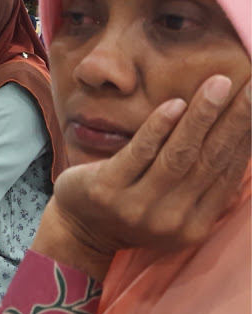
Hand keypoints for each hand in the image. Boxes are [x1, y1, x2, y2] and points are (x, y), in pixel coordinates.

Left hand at [34, 75, 250, 279]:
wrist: (78, 229)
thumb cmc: (132, 205)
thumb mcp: (173, 204)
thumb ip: (203, 183)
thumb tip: (242, 141)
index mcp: (194, 224)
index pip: (226, 172)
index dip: (246, 135)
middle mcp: (170, 220)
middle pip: (209, 161)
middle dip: (234, 120)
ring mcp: (137, 206)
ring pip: (178, 155)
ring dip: (201, 117)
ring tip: (219, 84)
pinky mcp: (107, 189)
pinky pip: (138, 153)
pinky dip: (158, 128)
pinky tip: (174, 104)